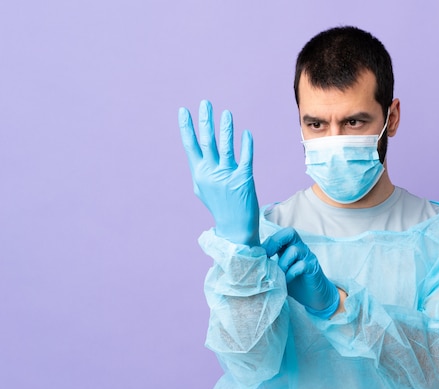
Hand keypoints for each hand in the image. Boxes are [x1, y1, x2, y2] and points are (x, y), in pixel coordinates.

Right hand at [179, 100, 259, 245]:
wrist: (235, 227)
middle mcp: (211, 173)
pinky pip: (245, 158)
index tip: (183, 110)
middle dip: (205, 120)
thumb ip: (200, 170)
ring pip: (225, 147)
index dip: (186, 127)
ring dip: (225, 128)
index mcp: (199, 173)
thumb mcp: (203, 189)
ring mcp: (227, 176)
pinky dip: (246, 144)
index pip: (190, 145)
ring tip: (226, 113)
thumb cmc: (219, 206)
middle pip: (206, 141)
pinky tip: (246, 133)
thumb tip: (197, 154)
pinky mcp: (244, 179)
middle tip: (205, 103)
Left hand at [262, 227, 339, 318]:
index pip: (279, 235)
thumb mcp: (280, 272)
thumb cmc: (295, 283)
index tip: (257, 255)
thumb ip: (270, 265)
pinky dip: (291, 273)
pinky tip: (286, 281)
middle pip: (290, 232)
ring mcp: (308, 257)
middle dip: (275, 242)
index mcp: (290, 247)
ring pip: (295, 249)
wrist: (315, 296)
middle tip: (267, 257)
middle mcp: (301, 248)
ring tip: (278, 274)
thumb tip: (250, 263)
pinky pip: (302, 265)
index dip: (267, 242)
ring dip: (283, 263)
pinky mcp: (313, 268)